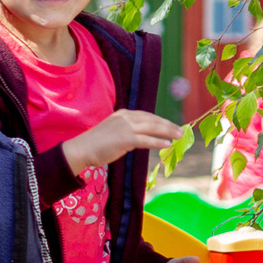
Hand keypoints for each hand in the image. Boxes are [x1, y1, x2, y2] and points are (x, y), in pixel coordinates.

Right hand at [63, 109, 182, 171]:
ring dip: (168, 132)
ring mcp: (126, 127)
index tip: (171, 125)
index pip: (147, 115)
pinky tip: (167, 144)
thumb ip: (127, 130)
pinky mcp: (126, 139)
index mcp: (123, 114)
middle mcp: (126, 117)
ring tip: (179, 136)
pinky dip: (158, 142)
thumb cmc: (96, 143)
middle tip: (181, 131)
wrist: (82, 149)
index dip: (161, 121)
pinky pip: (147, 140)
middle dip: (169, 125)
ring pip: (153, 128)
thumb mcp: (113, 131)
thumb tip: (142, 136)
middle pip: (153, 120)